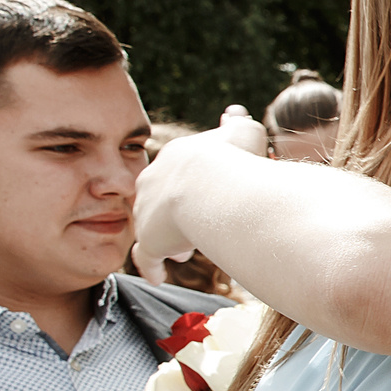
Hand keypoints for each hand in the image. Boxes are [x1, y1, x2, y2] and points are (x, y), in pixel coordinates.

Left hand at [134, 112, 268, 265]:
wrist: (212, 186)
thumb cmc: (235, 160)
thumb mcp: (244, 133)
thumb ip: (238, 124)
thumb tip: (234, 112)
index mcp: (174, 158)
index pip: (176, 172)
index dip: (190, 186)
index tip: (204, 198)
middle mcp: (153, 181)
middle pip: (159, 198)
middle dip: (174, 212)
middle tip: (190, 225)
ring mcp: (147, 211)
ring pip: (151, 226)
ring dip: (168, 238)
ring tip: (184, 252)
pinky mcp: (149, 239)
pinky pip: (145, 257)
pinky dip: (152, 267)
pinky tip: (159, 277)